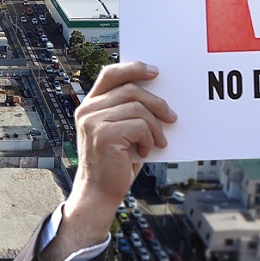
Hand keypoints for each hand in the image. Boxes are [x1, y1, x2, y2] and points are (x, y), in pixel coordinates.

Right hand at [46, 61, 176, 260]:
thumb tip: (156, 94)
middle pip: (131, 90)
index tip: (155, 72)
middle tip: (172, 117)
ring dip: (155, 126)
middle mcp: (87, 110)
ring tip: (158, 141)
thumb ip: (126, 111)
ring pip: (138, 108)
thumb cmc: (114, 162)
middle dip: (156, 102)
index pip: (110, 74)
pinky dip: (149, 139)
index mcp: (89, 105)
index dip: (133, 68)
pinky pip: (139, 125)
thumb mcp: (118, 131)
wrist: (99, 192)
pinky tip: (146, 151)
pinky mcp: (104, 135)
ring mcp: (93, 122)